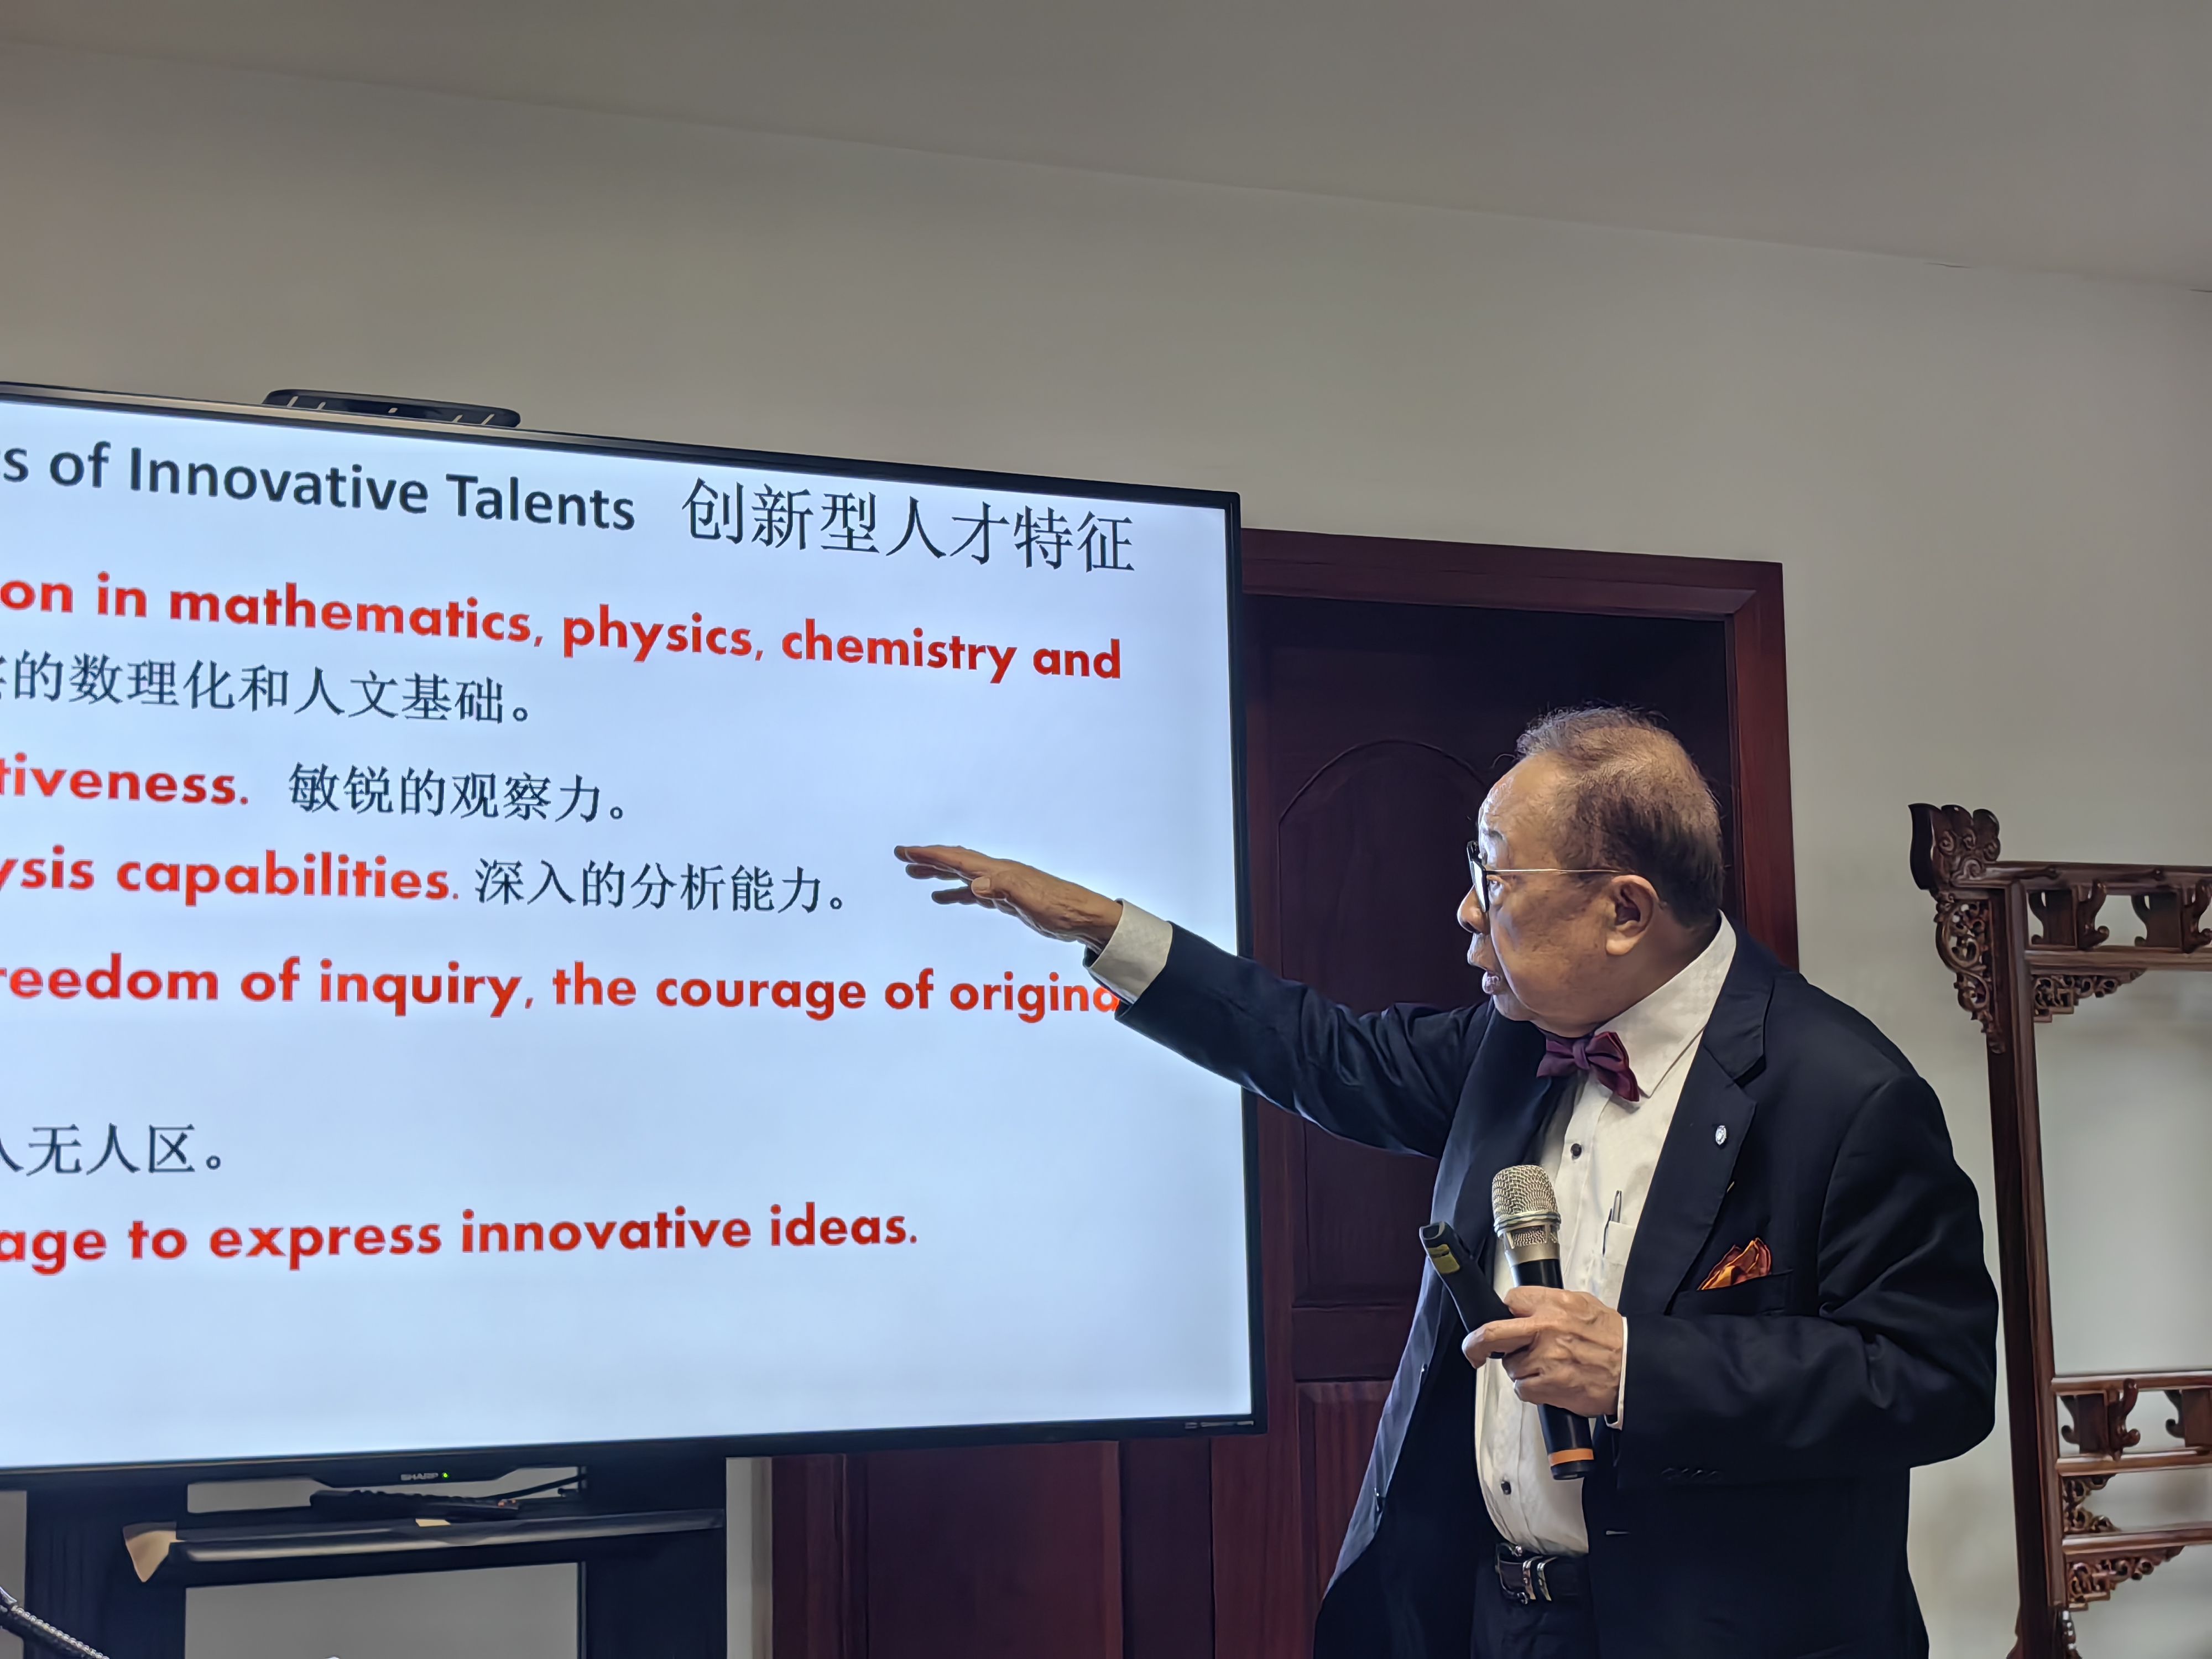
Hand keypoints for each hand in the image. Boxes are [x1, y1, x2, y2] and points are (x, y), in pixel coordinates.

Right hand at [893, 845, 1123, 947]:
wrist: (1082, 918)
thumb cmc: (1059, 907)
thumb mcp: (1030, 899)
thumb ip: (1002, 888)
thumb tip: (973, 885)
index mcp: (998, 871)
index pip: (958, 859)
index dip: (930, 855)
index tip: (905, 851)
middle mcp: (997, 874)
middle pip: (956, 862)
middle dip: (929, 859)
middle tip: (903, 857)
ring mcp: (1001, 886)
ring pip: (962, 875)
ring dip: (938, 873)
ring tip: (915, 874)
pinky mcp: (1007, 900)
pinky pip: (973, 892)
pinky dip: (956, 892)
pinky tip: (944, 897)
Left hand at [1464, 1285, 1624, 1419]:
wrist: (1634, 1368)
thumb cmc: (1614, 1339)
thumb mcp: (1584, 1304)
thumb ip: (1553, 1302)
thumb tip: (1529, 1304)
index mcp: (1554, 1304)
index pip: (1509, 1300)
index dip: (1505, 1312)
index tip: (1504, 1320)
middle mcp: (1545, 1329)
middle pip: (1491, 1333)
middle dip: (1475, 1343)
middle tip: (1473, 1349)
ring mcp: (1545, 1359)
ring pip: (1511, 1367)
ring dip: (1522, 1369)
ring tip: (1547, 1367)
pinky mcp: (1549, 1385)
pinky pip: (1523, 1389)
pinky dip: (1531, 1389)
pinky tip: (1549, 1383)